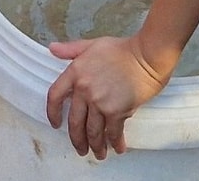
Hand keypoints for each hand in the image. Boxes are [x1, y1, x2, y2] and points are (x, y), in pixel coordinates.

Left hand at [45, 36, 170, 158]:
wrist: (146, 56)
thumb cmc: (123, 49)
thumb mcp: (93, 45)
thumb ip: (71, 49)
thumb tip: (52, 48)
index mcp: (75, 72)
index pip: (54, 96)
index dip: (52, 113)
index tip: (56, 124)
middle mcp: (84, 89)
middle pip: (74, 123)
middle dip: (77, 140)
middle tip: (81, 149)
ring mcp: (99, 102)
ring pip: (93, 132)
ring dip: (96, 146)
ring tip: (99, 153)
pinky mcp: (116, 111)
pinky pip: (112, 133)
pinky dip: (115, 143)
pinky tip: (118, 147)